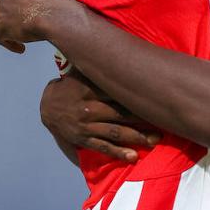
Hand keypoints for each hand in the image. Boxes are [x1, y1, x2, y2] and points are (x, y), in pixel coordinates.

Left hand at [0, 0, 68, 52]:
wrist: (55, 17)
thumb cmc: (56, 0)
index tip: (21, 0)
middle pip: (2, 3)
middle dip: (10, 11)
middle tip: (23, 21)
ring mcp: (0, 10)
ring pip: (0, 20)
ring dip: (10, 27)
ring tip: (24, 37)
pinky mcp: (0, 27)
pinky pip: (1, 37)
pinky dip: (10, 43)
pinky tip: (21, 48)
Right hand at [40, 73, 160, 162]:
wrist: (46, 107)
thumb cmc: (69, 86)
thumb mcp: (81, 73)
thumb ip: (99, 67)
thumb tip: (123, 52)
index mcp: (91, 89)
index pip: (118, 93)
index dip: (138, 97)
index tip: (156, 99)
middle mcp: (90, 108)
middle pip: (121, 114)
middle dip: (143, 121)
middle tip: (164, 125)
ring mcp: (86, 125)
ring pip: (115, 132)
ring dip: (136, 137)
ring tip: (154, 141)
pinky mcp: (82, 139)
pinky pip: (102, 147)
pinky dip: (118, 152)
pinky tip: (132, 157)